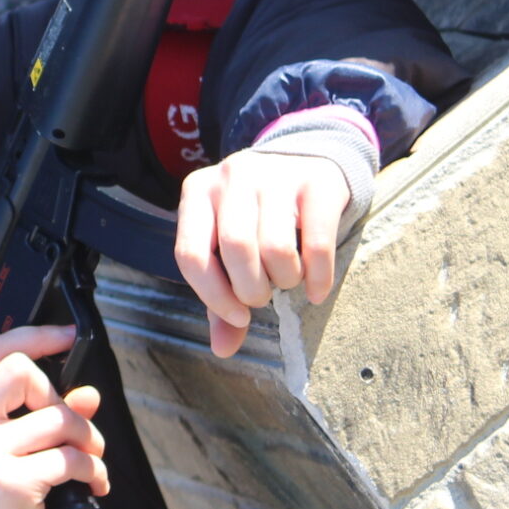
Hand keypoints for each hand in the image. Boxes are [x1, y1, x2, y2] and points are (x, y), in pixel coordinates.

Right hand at [0, 324, 108, 508]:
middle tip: (71, 427)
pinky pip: (69, 458)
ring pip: (56, 417)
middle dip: (59, 396)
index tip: (67, 336)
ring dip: (88, 437)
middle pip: (20, 371)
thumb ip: (42, 415)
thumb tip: (88, 394)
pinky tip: (94, 482)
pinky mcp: (8, 481)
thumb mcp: (5, 448)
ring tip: (91, 458)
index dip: (34, 336)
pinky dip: (92, 469)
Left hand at [174, 150, 352, 358]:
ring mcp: (275, 174)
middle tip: (263, 296)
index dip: (213, 296)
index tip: (238, 316)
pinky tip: (316, 291)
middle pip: (236, 249)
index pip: (190, 255)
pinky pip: (317, 244)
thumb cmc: (259, 217)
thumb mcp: (230, 247)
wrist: (309, 159)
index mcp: (197, 193)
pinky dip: (318, 278)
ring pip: (276, 247)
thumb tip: (223, 349)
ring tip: (287, 281)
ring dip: (284, 281)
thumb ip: (222, 295)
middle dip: (252, 289)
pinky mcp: (316, 182)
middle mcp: (232, 177)